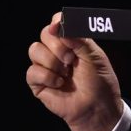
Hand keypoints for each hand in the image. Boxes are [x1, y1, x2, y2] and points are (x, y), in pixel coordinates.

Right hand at [26, 12, 122, 130]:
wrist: (97, 107)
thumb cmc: (99, 82)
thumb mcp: (95, 56)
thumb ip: (79, 39)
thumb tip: (59, 25)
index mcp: (72, 41)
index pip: (58, 23)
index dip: (58, 22)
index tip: (60, 26)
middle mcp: (56, 51)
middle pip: (45, 33)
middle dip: (58, 45)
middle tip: (71, 59)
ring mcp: (46, 65)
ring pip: (34, 50)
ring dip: (52, 62)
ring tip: (66, 74)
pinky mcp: (38, 82)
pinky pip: (32, 71)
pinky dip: (47, 76)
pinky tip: (59, 84)